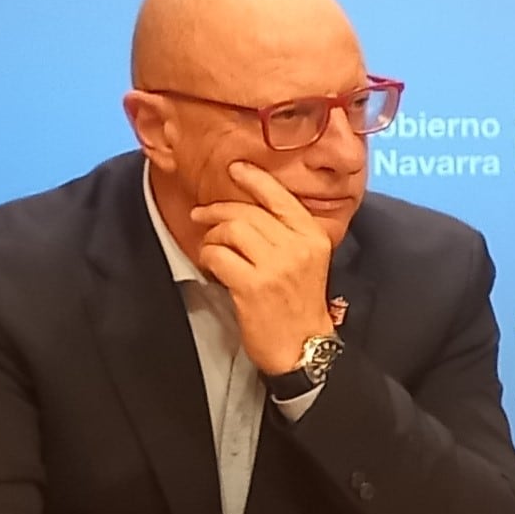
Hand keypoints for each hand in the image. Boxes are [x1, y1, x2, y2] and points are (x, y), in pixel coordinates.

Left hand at [192, 162, 339, 373]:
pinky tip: (212, 267)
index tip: (235, 168)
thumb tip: (248, 206)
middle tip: (201, 215)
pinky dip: (208, 258)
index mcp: (313, 236)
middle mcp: (297, 247)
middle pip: (247, 212)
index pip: (280, 197)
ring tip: (211, 247)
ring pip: (231, 230)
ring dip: (212, 236)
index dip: (254, 178)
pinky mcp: (252, 286)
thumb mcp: (307, 260)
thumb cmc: (299, 303)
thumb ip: (287, 232)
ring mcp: (276, 266)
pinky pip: (218, 255)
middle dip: (217, 210)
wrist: (302, 345)